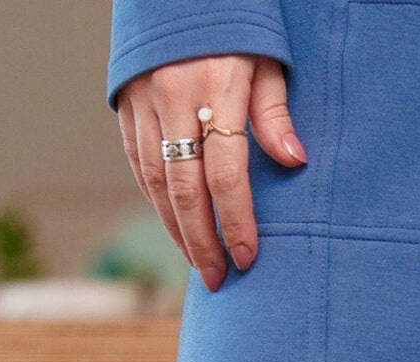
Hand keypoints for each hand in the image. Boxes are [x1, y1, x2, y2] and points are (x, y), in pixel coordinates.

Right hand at [116, 55, 305, 290]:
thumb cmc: (235, 22)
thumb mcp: (266, 55)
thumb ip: (274, 111)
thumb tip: (294, 160)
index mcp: (213, 85)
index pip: (225, 173)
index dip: (236, 221)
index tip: (248, 257)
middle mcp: (172, 96)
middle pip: (184, 188)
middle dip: (202, 241)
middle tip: (219, 279)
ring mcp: (143, 100)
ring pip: (155, 182)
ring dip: (177, 230)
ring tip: (199, 264)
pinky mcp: (125, 103)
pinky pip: (138, 163)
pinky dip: (155, 202)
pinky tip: (174, 228)